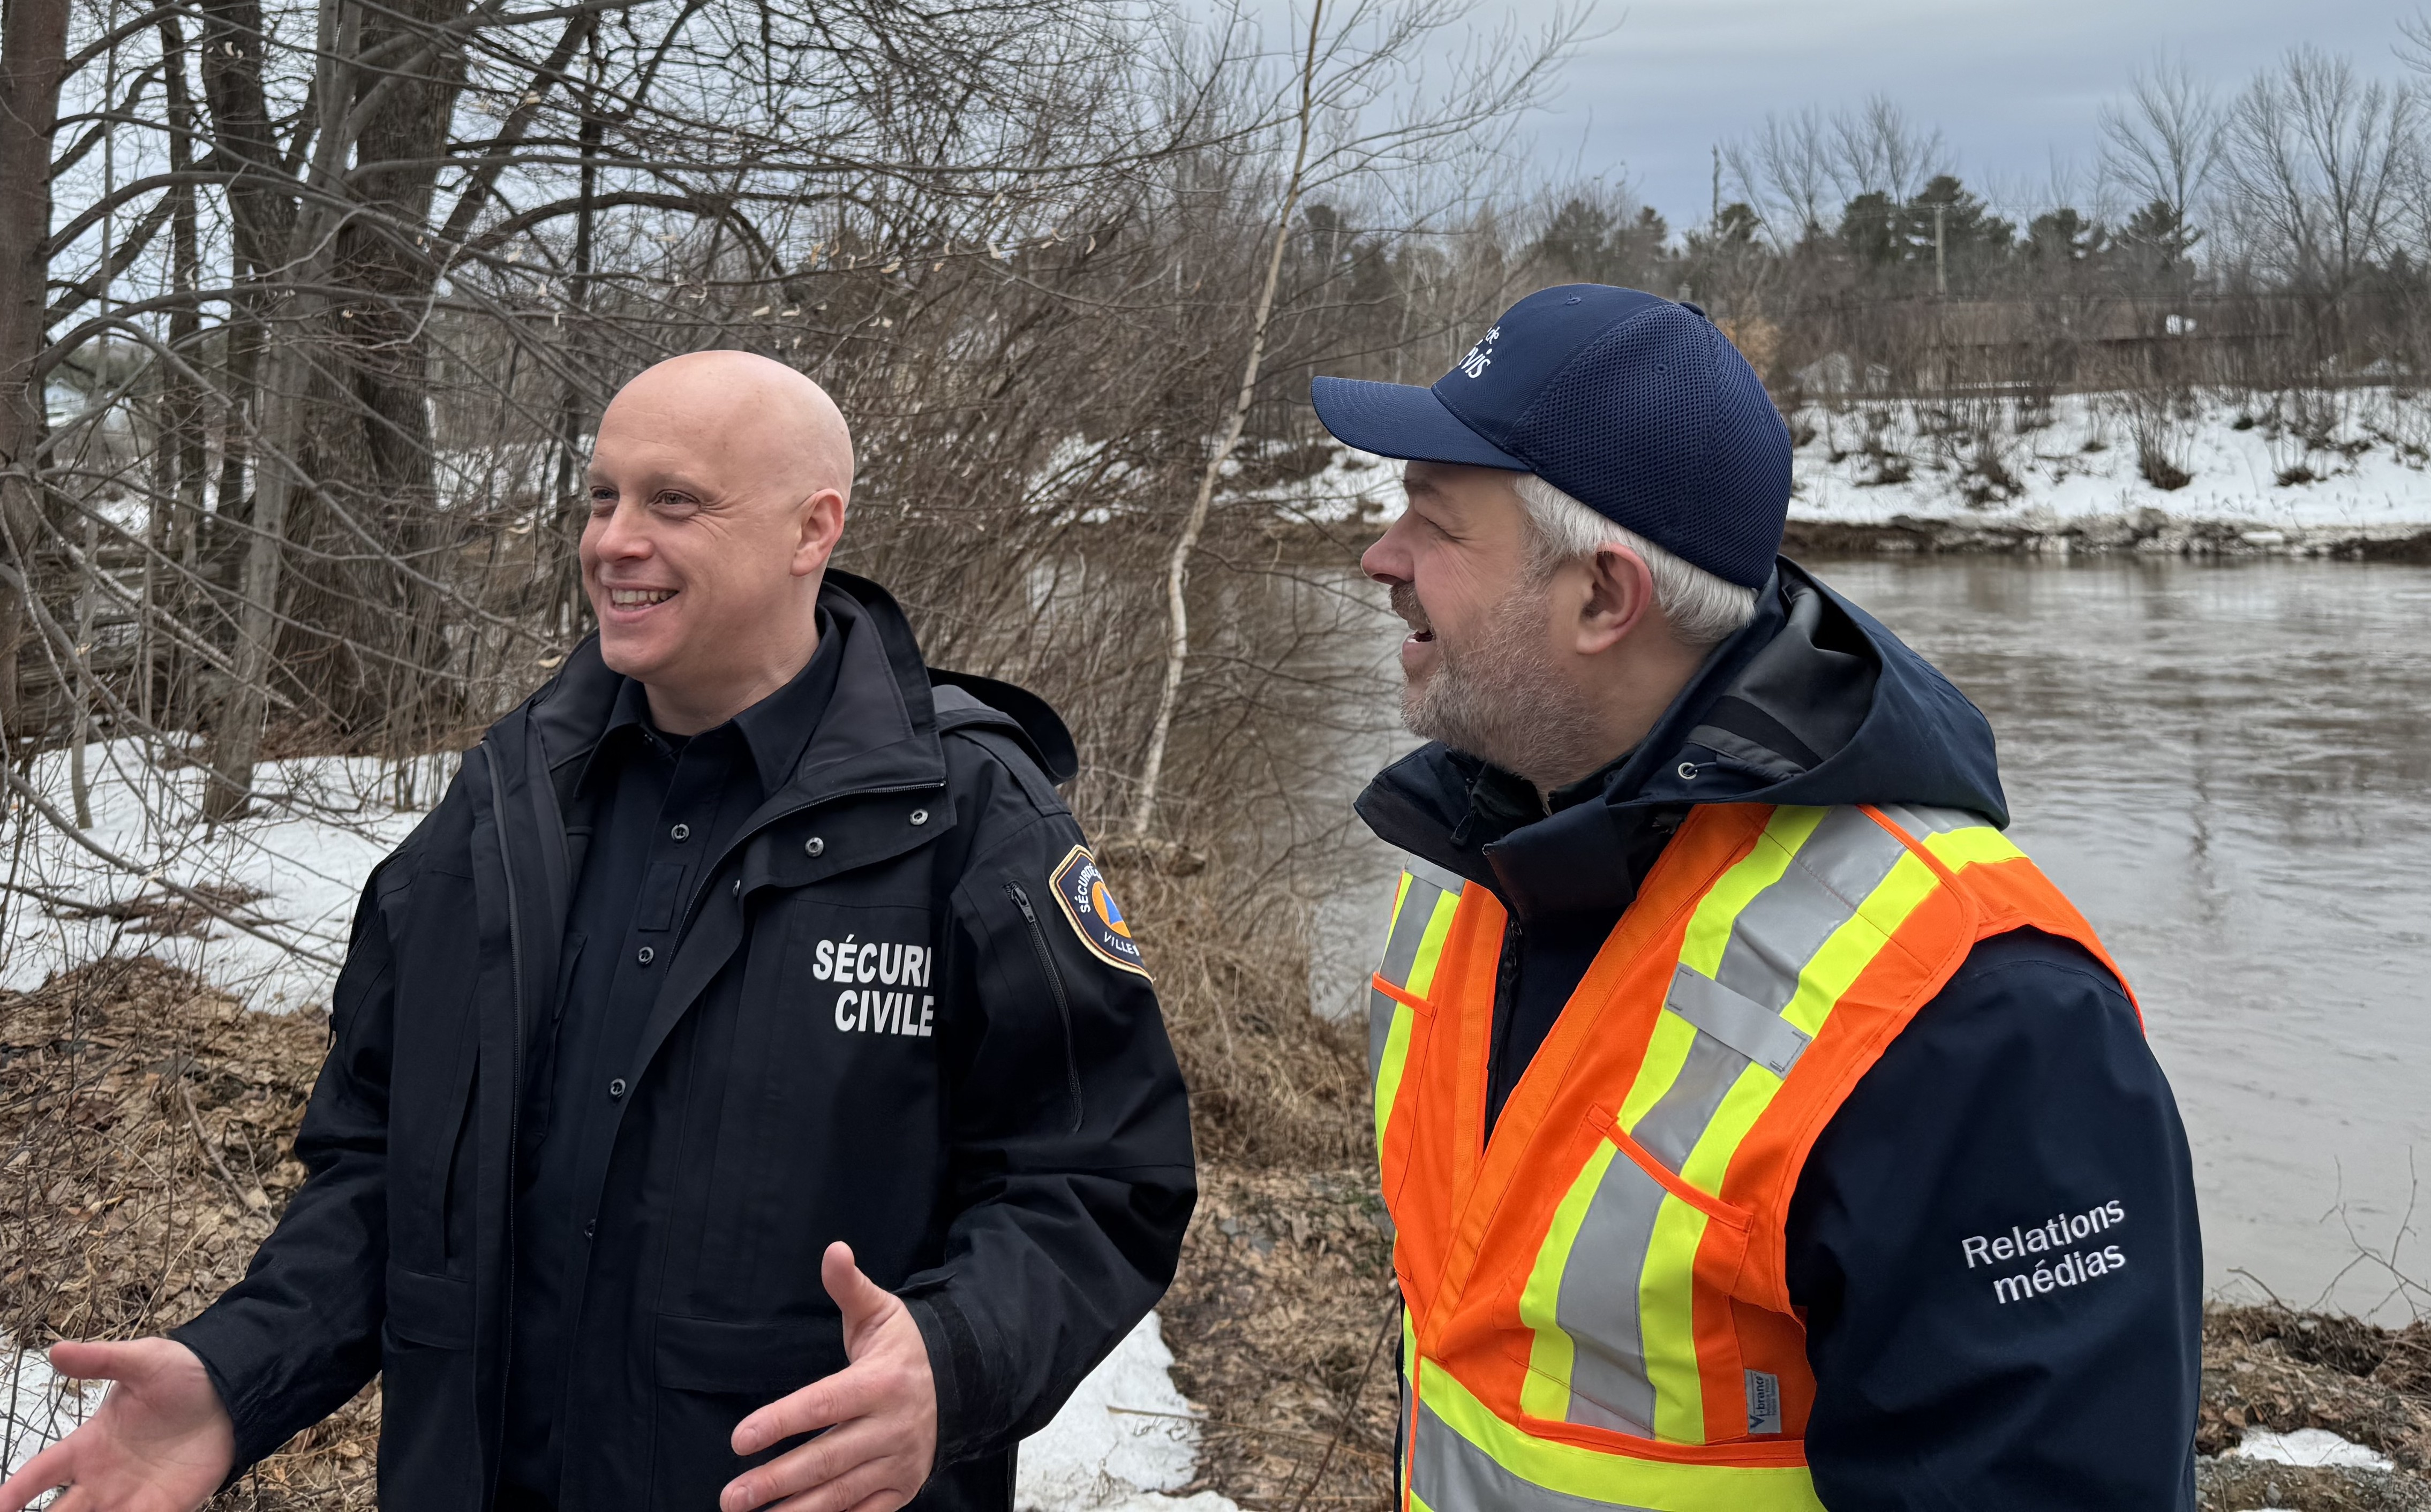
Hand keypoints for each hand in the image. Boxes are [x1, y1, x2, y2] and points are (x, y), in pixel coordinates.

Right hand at [0, 1339, 234, 1511]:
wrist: (235, 1391)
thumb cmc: (184, 1374)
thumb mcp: (142, 1361)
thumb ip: (100, 1361)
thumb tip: (56, 1350)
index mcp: (90, 1443)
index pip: (42, 1471)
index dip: (17, 1490)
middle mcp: (103, 1475)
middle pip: (60, 1511)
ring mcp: (132, 1494)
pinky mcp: (165, 1505)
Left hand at [720, 1243, 937, 1511]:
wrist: (966, 1382)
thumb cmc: (907, 1347)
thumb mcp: (881, 1312)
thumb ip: (850, 1287)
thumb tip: (834, 1250)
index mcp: (881, 1381)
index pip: (823, 1404)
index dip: (780, 1422)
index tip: (740, 1439)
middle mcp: (892, 1426)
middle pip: (827, 1458)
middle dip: (776, 1480)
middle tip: (732, 1496)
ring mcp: (899, 1462)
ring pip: (842, 1492)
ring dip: (795, 1510)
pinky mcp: (903, 1488)